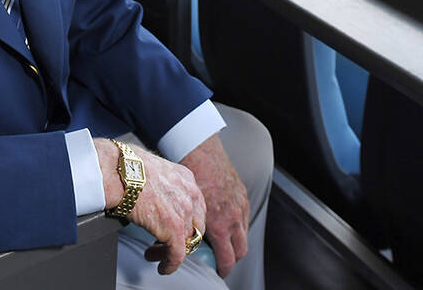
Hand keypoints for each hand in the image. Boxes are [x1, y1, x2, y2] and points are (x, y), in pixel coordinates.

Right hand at [95, 139, 205, 274]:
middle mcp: (189, 193)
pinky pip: (177, 255)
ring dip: (170, 251)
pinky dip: (170, 264)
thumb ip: (162, 182)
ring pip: (186, 242)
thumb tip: (152, 192)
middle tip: (165, 243)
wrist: (118, 171)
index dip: (185, 221)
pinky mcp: (174, 229)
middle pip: (195, 225)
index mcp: (185, 178)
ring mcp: (184, 211)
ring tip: (154, 253)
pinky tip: (162, 266)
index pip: (195, 206)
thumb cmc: (125, 167)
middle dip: (181, 238)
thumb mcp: (153, 169)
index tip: (175, 228)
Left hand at [180, 135, 248, 277]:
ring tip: (221, 240)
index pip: (228, 259)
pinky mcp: (243, 195)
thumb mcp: (185, 208)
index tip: (217, 271)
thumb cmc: (189, 178)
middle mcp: (235, 218)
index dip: (223, 269)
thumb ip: (187, 228)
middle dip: (232, 259)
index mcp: (220, 225)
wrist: (201, 151)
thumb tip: (178, 241)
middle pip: (240, 251)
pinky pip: (244, 217)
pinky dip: (237, 223)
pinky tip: (224, 219)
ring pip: (244, 234)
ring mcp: (241, 206)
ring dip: (234, 241)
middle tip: (219, 259)